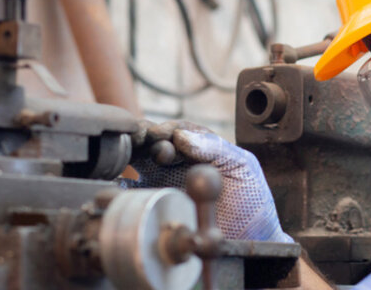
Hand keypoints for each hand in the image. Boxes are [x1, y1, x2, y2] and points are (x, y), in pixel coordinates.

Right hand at [123, 120, 292, 242]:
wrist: (250, 240)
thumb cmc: (251, 201)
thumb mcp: (242, 167)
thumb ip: (216, 148)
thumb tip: (183, 136)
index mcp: (198, 149)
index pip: (174, 131)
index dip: (164, 130)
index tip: (158, 134)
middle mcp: (177, 163)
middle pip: (150, 142)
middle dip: (141, 138)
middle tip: (137, 141)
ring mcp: (164, 183)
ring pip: (136, 162)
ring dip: (128, 156)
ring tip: (125, 158)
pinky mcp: (156, 206)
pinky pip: (133, 193)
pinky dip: (123, 187)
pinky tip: (119, 186)